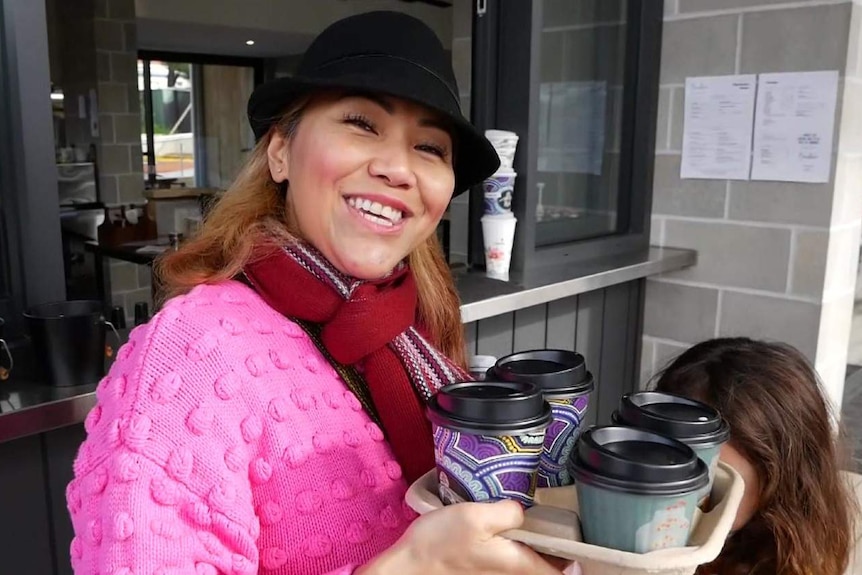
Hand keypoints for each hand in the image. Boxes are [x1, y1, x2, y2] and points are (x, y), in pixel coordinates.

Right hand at [358, 500, 566, 574]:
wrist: (410, 565)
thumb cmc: (441, 542)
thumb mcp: (477, 516)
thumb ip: (509, 512)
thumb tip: (525, 512)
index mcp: (518, 564)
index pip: (563, 570)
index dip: (575, 552)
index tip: (576, 531)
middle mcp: (512, 574)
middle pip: (548, 564)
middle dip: (554, 543)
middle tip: (552, 516)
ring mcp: (498, 573)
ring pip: (528, 560)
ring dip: (534, 542)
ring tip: (530, 517)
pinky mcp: (485, 569)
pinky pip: (511, 558)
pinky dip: (516, 543)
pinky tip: (505, 525)